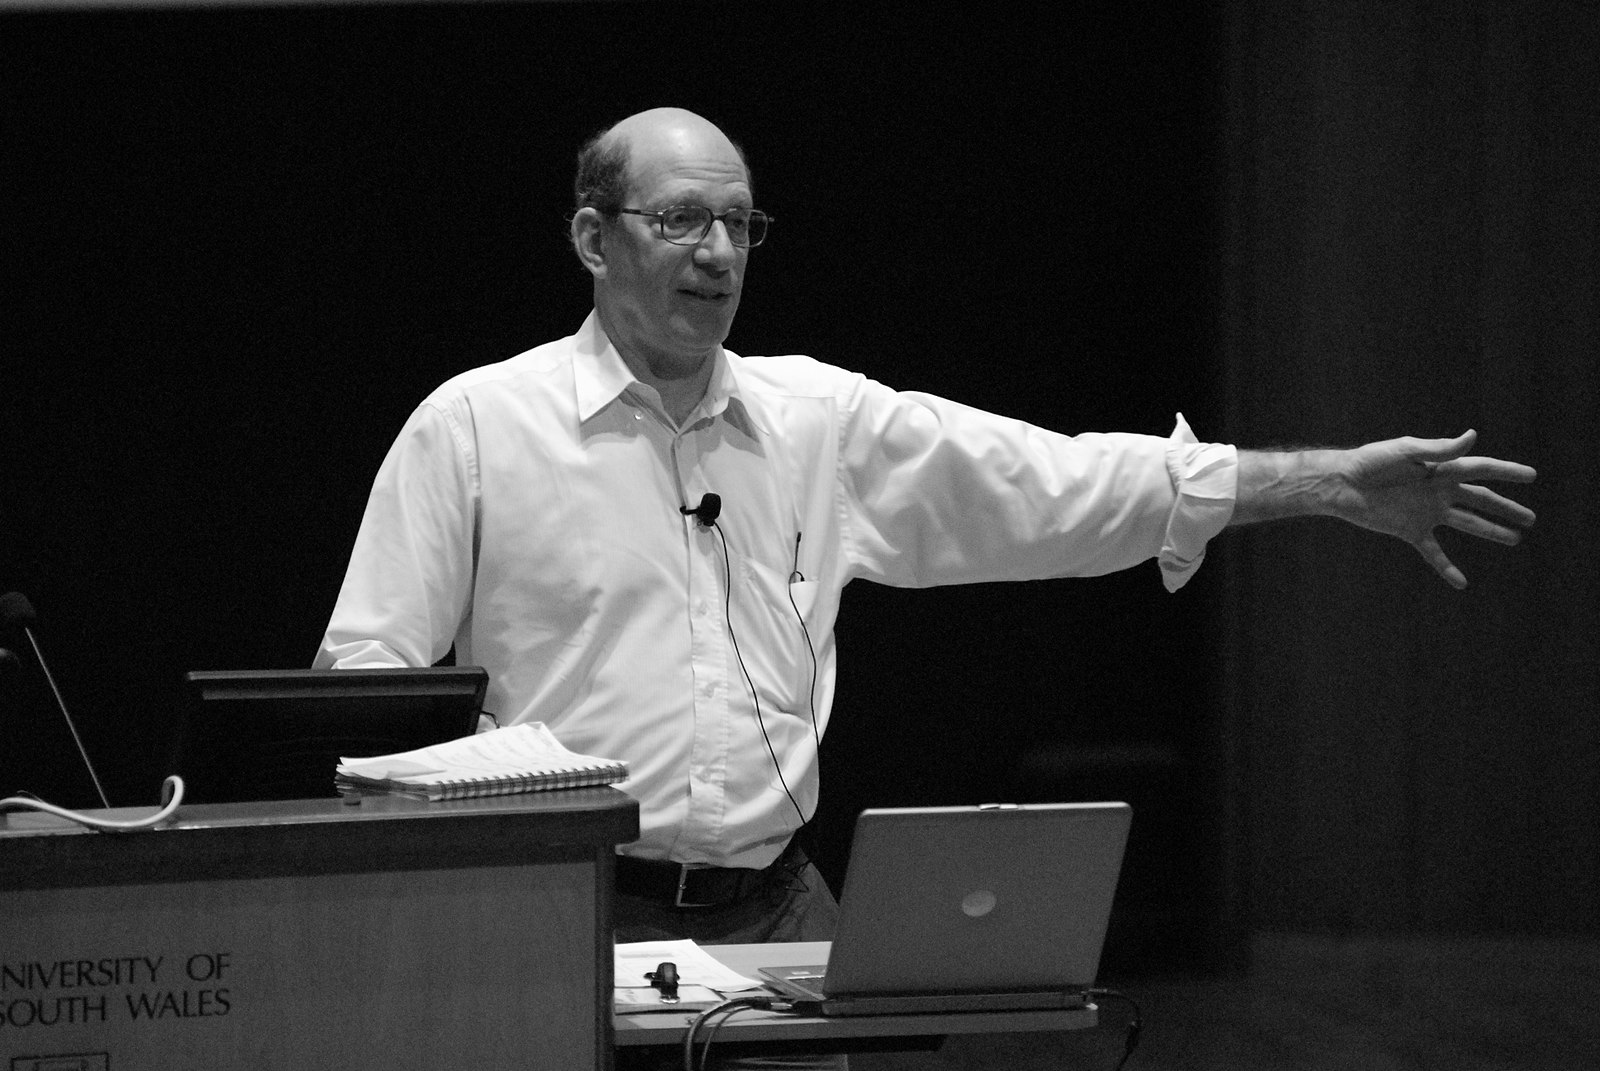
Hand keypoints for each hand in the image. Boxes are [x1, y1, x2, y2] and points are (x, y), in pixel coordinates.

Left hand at [1333, 430, 1535, 588]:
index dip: (1507, 472)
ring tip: (1514, 539)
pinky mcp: (1410, 530)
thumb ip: (1438, 449)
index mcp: (1441, 468)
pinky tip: (1461, 583)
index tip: (1532, 476)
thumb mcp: (1405, 451)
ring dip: (1490, 531)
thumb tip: (1473, 436)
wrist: (1341, 485)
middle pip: (1481, 500)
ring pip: (1467, 524)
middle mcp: (1439, 490)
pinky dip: (1446, 568)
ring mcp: (1427, 512)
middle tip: (1531, 518)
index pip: (1482, 469)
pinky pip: (1433, 552)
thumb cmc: (1370, 462)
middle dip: (1506, 508)